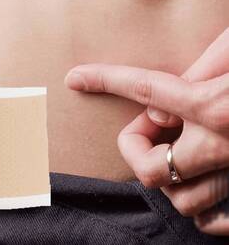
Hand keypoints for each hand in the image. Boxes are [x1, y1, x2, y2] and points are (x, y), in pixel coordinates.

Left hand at [64, 28, 228, 235]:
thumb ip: (204, 68)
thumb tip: (166, 103)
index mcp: (212, 103)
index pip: (143, 88)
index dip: (104, 78)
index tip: (75, 76)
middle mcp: (221, 144)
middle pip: (149, 165)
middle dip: (135, 147)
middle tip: (145, 131)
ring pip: (180, 199)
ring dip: (167, 178)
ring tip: (174, 157)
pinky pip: (216, 222)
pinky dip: (203, 210)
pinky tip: (205, 191)